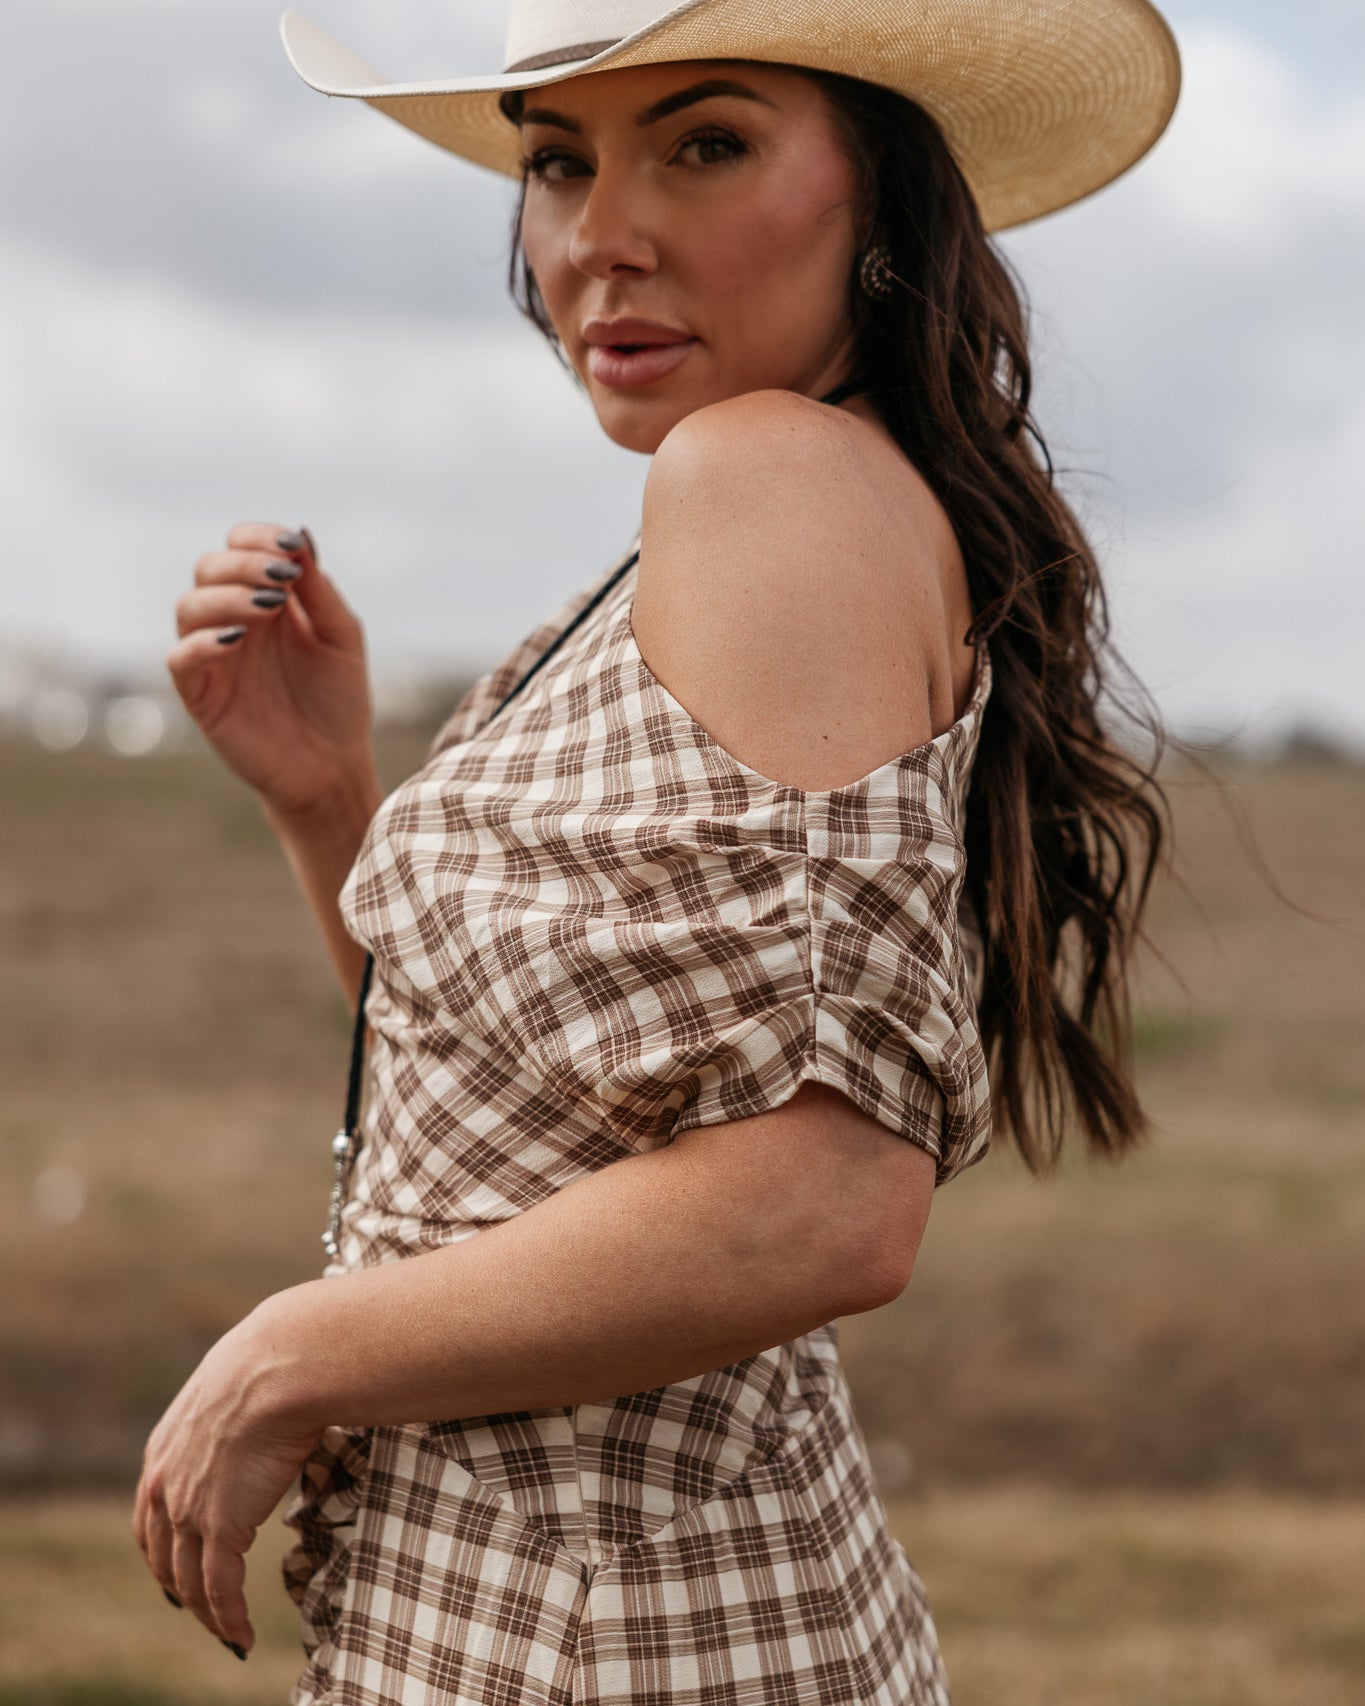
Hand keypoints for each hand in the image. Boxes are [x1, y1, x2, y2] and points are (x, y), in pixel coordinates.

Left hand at [132, 1313, 325, 1654]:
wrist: (283, 1365)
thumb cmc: (275, 1361)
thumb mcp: (236, 1384)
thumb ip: (234, 1406)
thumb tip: (267, 1399)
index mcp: (163, 1449)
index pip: (149, 1516)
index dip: (163, 1549)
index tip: (177, 1569)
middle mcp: (164, 1484)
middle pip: (162, 1556)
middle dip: (180, 1588)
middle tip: (201, 1608)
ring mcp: (189, 1509)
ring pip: (189, 1581)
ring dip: (209, 1614)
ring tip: (229, 1634)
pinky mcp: (221, 1528)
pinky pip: (219, 1589)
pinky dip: (228, 1619)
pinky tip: (242, 1636)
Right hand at [167, 522, 378, 816]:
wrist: (332, 765)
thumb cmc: (338, 699)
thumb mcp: (341, 636)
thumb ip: (319, 590)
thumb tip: (300, 535)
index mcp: (266, 599)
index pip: (241, 547)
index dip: (258, 538)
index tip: (290, 548)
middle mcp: (233, 621)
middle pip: (209, 568)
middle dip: (243, 564)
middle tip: (281, 579)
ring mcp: (212, 656)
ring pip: (189, 606)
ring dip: (226, 597)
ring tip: (268, 608)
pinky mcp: (200, 695)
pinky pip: (179, 659)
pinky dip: (201, 642)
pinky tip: (238, 639)